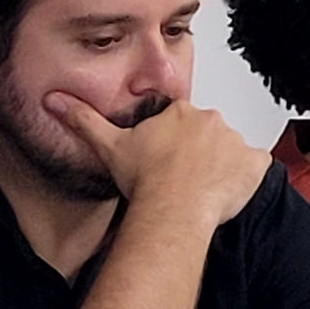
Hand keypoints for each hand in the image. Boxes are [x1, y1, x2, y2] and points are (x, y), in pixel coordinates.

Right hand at [46, 93, 266, 229]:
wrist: (172, 209)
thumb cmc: (145, 181)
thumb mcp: (109, 146)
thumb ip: (83, 120)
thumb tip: (54, 100)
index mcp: (182, 112)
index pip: (182, 122)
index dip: (173, 143)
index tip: (166, 161)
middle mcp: (212, 120)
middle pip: (208, 135)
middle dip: (198, 153)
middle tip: (182, 178)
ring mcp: (236, 141)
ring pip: (230, 151)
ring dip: (220, 167)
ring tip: (199, 189)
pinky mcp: (255, 163)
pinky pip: (254, 167)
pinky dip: (244, 179)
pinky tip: (224, 193)